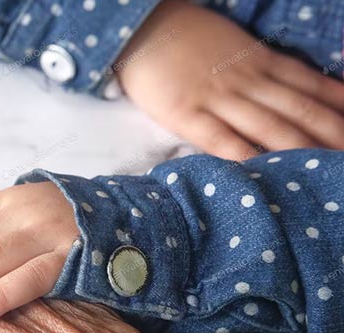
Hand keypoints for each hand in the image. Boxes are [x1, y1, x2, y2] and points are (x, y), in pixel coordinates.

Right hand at [117, 0, 343, 160]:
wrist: (140, 27)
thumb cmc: (182, 37)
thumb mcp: (231, 43)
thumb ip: (255, 64)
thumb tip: (281, 89)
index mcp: (259, 61)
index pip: (311, 84)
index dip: (339, 103)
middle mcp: (247, 80)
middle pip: (300, 110)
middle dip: (332, 133)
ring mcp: (217, 98)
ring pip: (270, 126)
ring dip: (302, 149)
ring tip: (326, 169)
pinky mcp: (185, 114)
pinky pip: (220, 139)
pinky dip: (244, 157)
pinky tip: (263, 174)